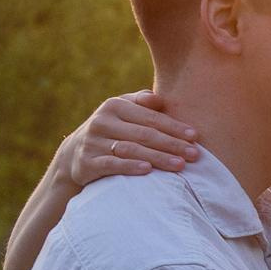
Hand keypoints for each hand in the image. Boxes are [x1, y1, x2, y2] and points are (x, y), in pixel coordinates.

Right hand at [66, 92, 198, 189]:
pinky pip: (112, 164)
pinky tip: (148, 170)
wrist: (75, 153)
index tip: (195, 136)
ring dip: (158, 157)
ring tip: (180, 165)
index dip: (174, 127)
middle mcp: (102, 121)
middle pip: (144, 134)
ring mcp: (93, 142)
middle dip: (172, 144)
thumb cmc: (112, 129)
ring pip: (131, 150)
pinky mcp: (87, 162)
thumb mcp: (123, 111)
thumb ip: (142, 102)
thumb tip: (159, 99)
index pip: (150, 117)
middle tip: (194, 154)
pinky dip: (130, 167)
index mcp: (114, 105)